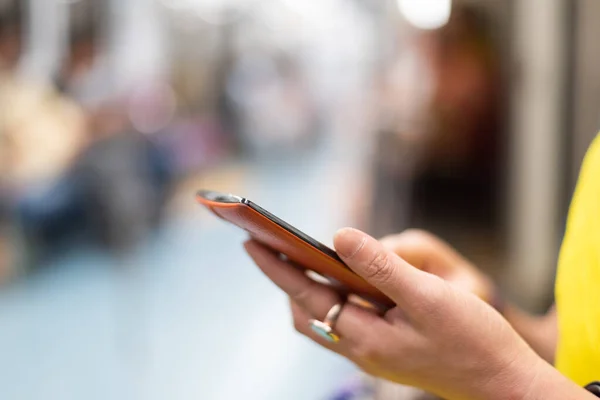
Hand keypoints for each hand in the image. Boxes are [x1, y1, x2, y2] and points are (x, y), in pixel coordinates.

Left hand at [245, 228, 547, 399]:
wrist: (502, 383)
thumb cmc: (472, 340)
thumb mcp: (428, 296)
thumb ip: (381, 267)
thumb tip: (340, 236)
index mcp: (363, 336)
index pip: (305, 294)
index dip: (276, 267)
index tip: (251, 241)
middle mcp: (360, 348)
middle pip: (307, 310)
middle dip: (286, 278)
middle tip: (274, 245)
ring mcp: (372, 352)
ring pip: (325, 317)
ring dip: (310, 288)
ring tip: (304, 257)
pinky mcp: (386, 350)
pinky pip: (347, 321)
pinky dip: (337, 297)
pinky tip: (348, 279)